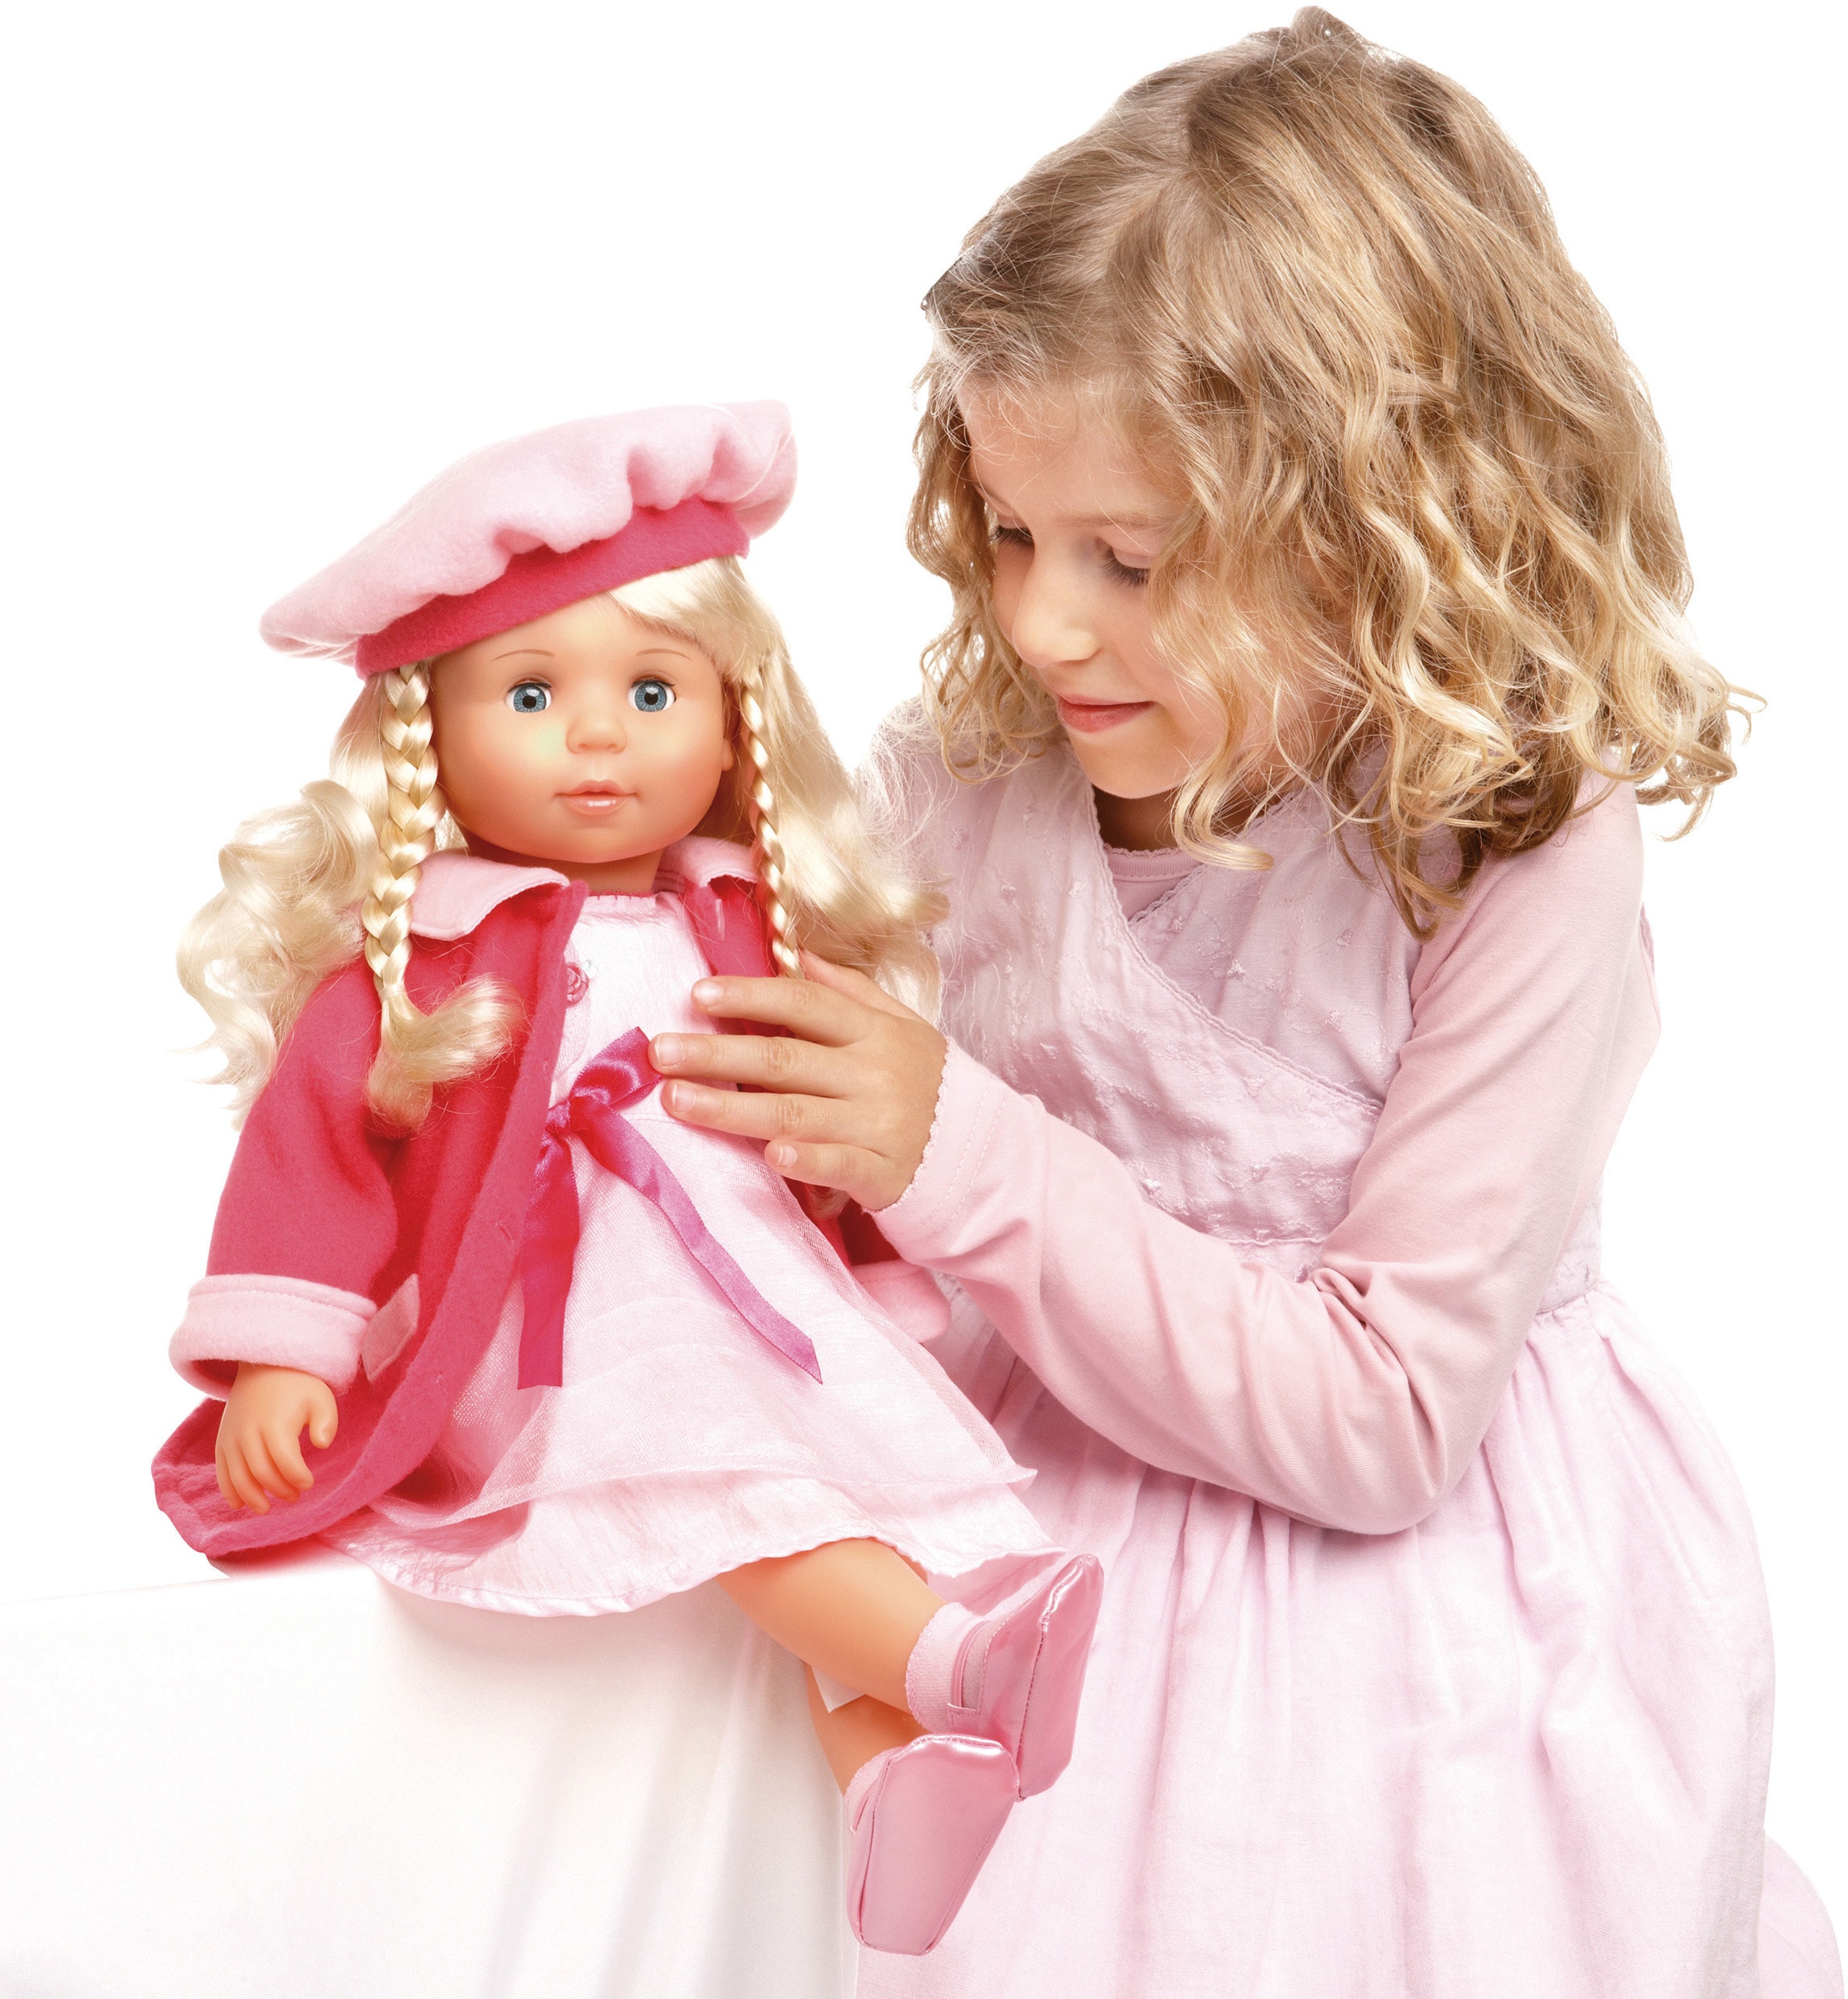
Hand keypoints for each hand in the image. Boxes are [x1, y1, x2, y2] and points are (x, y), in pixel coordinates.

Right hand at [214, 1363, 338, 1513]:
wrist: (264, 1365)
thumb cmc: (298, 1385)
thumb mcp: (321, 1397)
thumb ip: (327, 1421)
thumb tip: (322, 1444)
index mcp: (275, 1423)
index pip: (285, 1461)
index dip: (297, 1477)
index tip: (308, 1483)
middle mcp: (249, 1432)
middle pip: (261, 1472)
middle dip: (278, 1490)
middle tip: (294, 1496)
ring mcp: (232, 1436)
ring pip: (237, 1476)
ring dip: (252, 1497)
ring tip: (266, 1508)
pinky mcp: (222, 1439)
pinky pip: (221, 1470)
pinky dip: (228, 1489)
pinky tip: (238, 1504)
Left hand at [650, 953, 946, 1211]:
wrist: (981, 1151)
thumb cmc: (926, 1083)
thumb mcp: (902, 1026)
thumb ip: (851, 991)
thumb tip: (799, 955)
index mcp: (874, 1032)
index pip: (805, 1003)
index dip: (751, 996)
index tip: (698, 995)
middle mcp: (873, 1073)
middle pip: (785, 1057)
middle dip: (718, 1053)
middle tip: (660, 1052)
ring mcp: (877, 1124)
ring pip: (795, 1113)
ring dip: (732, 1107)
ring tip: (677, 1101)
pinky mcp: (882, 1173)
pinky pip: (839, 1165)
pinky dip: (806, 1160)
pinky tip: (770, 1157)